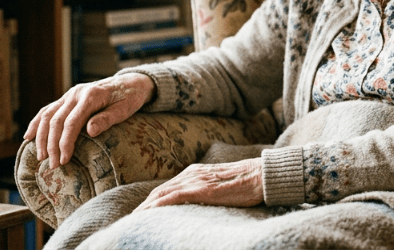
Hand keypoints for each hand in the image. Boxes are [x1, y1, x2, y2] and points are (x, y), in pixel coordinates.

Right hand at [25, 73, 154, 168]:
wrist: (131, 83)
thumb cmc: (130, 98)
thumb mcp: (125, 109)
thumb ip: (107, 119)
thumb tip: (90, 131)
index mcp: (91, 96)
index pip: (72, 122)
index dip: (65, 142)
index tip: (63, 160)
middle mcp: (76, 93)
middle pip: (56, 121)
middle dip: (52, 145)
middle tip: (53, 165)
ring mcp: (70, 95)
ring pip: (47, 116)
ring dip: (41, 137)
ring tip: (41, 157)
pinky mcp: (67, 98)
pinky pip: (48, 110)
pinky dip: (37, 123)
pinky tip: (29, 136)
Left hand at [133, 158, 262, 211]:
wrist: (262, 175)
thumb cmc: (247, 182)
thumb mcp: (222, 184)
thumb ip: (208, 190)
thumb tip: (199, 204)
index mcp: (196, 172)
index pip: (166, 188)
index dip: (151, 201)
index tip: (141, 215)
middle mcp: (192, 174)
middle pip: (159, 191)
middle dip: (143, 206)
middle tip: (131, 221)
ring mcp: (196, 180)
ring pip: (162, 194)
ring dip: (145, 208)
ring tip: (133, 221)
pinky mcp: (202, 189)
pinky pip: (173, 197)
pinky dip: (158, 206)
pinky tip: (148, 214)